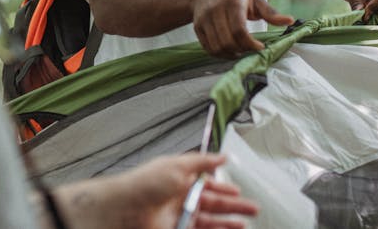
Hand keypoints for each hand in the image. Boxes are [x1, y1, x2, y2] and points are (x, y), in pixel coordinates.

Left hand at [54, 153, 257, 228]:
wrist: (125, 209)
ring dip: (228, 223)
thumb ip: (202, 162)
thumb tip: (221, 157)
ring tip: (244, 224)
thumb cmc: (145, 184)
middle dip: (233, 206)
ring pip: (209, 222)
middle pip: (212, 204)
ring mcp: (179, 218)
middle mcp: (180, 199)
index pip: (207, 184)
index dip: (224, 187)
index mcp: (180, 179)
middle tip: (252, 209)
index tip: (238, 191)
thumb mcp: (177, 164)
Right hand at [191, 0, 292, 57]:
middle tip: (250, 49)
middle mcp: (215, 10)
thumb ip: (271, 12)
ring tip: (240, 50)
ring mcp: (203, 19)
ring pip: (218, 47)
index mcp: (232, 2)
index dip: (250, 44)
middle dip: (242, 50)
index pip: (239, 30)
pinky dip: (220, 54)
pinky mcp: (197, 27)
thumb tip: (290, 21)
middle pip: (228, 41)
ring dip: (231, 54)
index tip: (260, 47)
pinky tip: (229, 50)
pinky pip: (209, 49)